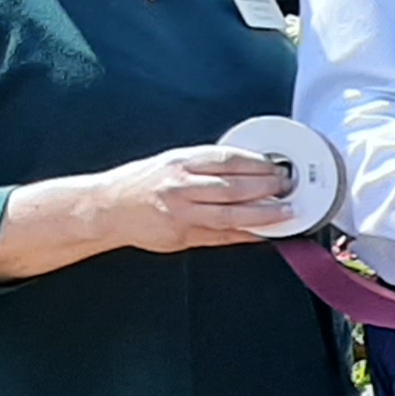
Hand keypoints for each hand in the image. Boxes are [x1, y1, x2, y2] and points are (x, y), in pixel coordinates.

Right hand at [90, 147, 298, 254]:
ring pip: (230, 213)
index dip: (257, 164)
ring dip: (262, 214)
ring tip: (285, 211)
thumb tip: (246, 169)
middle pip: (233, 186)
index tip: (276, 166)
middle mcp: (181, 186)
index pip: (228, 159)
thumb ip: (206, 167)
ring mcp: (181, 212)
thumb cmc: (140, 183)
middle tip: (287, 187)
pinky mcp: (181, 235)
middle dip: (266, 188)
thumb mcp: (171, 163)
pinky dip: (245, 235)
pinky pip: (220, 236)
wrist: (106, 207)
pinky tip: (264, 234)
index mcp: (181, 162)